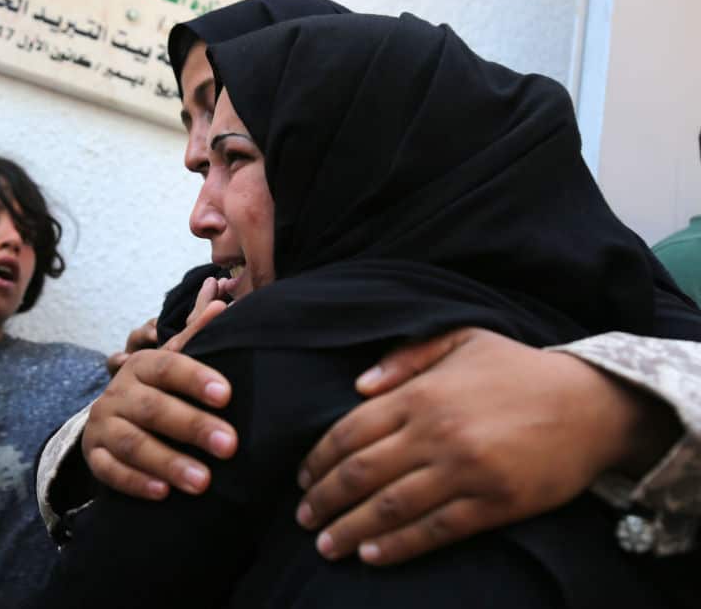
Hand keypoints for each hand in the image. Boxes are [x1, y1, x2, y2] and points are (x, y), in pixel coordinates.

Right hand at [83, 277, 235, 498]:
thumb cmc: (156, 390)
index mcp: (142, 365)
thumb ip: (195, 335)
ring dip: (168, 461)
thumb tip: (222, 301)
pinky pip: (110, 471)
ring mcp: (103, 424)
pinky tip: (163, 493)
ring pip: (132, 443)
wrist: (110, 421)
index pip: (168, 366)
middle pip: (153, 408)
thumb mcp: (173, 362)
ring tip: (203, 481)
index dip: (195, 378)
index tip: (226, 395)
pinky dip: (136, 482)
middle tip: (229, 445)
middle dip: (192, 426)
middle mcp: (118, 392)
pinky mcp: (94, 456)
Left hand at [295, 328, 653, 565]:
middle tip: (304, 519)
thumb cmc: (518, 369)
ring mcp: (466, 470)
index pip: (351, 431)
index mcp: (422, 393)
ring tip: (325, 545)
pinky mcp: (495, 503)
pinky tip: (371, 555)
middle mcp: (437, 432)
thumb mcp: (461, 339)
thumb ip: (405, 357)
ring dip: (350, 529)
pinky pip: (435, 530)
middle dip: (325, 500)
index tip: (302, 479)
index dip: (319, 459)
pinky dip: (398, 546)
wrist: (591, 402)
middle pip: (362, 473)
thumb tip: (358, 384)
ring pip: (391, 507)